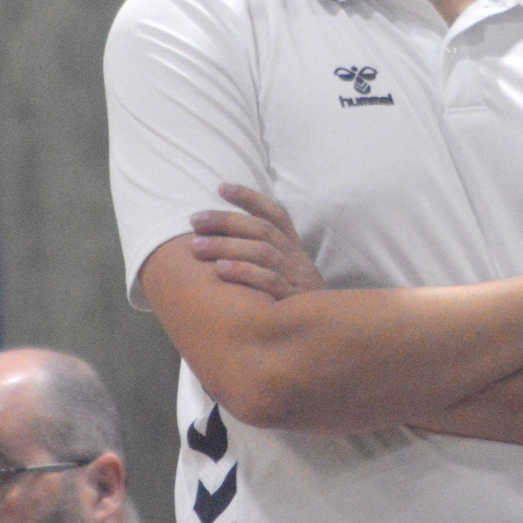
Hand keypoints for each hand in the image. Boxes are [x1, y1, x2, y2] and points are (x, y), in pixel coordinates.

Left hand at [190, 184, 326, 299]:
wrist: (328, 335)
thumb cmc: (296, 304)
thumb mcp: (287, 276)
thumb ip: (262, 258)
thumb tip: (218, 242)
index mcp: (294, 248)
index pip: (275, 214)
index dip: (250, 198)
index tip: (221, 187)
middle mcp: (296, 258)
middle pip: (262, 229)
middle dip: (226, 221)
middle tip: (194, 220)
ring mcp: (296, 277)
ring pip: (262, 252)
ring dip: (227, 246)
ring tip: (196, 246)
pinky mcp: (293, 300)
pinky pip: (269, 281)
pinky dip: (244, 273)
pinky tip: (219, 271)